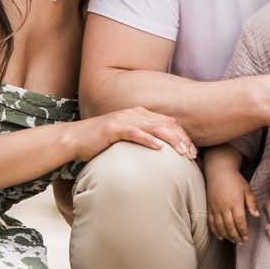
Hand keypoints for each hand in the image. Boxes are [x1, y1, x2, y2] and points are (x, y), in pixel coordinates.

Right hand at [77, 107, 194, 162]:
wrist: (75, 138)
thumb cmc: (101, 142)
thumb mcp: (126, 138)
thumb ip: (143, 139)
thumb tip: (161, 152)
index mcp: (140, 114)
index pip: (169, 123)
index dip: (184, 136)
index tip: (194, 152)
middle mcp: (134, 113)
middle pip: (166, 124)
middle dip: (182, 139)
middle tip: (193, 155)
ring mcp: (124, 119)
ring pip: (154, 127)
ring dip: (171, 139)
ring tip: (182, 152)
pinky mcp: (113, 128)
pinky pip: (134, 132)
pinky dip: (148, 139)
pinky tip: (159, 148)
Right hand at [205, 161, 254, 244]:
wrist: (219, 172)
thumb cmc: (235, 180)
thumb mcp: (247, 190)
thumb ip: (252, 203)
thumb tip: (256, 216)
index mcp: (235, 203)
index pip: (239, 221)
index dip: (243, 231)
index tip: (246, 237)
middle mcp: (224, 207)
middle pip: (229, 226)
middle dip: (236, 236)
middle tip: (241, 242)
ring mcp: (215, 208)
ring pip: (220, 226)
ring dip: (227, 236)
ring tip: (233, 241)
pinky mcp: (209, 208)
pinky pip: (211, 223)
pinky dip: (215, 231)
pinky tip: (220, 236)